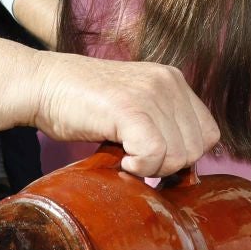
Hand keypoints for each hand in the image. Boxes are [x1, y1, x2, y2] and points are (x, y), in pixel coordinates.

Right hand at [22, 53, 217, 178]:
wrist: (42, 84)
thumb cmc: (82, 104)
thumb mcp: (135, 107)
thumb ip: (162, 125)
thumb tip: (185, 169)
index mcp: (174, 80)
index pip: (208, 133)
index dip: (184, 155)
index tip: (155, 161)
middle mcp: (169, 82)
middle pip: (197, 148)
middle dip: (168, 166)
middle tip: (136, 161)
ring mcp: (151, 93)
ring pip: (179, 155)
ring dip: (151, 168)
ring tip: (125, 157)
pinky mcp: (130, 108)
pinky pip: (155, 154)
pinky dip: (140, 167)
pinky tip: (121, 160)